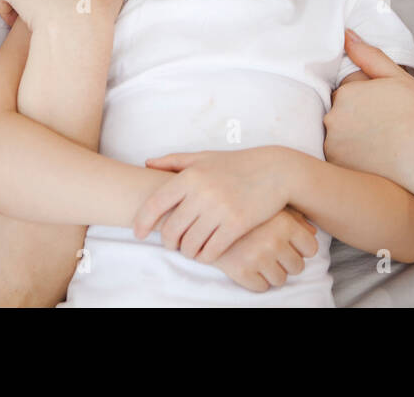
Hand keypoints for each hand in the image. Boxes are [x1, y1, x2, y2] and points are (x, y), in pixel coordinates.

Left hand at [133, 146, 293, 262]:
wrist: (275, 171)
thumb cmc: (237, 164)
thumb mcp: (204, 157)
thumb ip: (174, 160)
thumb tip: (147, 163)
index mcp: (190, 175)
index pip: (155, 203)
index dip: (142, 222)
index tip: (139, 233)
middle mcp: (202, 192)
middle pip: (171, 229)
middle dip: (168, 242)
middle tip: (173, 244)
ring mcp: (220, 209)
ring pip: (190, 244)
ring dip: (187, 252)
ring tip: (190, 249)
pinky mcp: (237, 224)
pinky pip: (212, 251)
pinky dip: (205, 257)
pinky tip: (206, 253)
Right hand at [209, 208, 319, 292]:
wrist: (205, 214)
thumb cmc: (242, 207)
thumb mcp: (269, 206)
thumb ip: (294, 217)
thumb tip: (312, 233)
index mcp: (284, 223)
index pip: (311, 248)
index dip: (301, 249)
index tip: (289, 245)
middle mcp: (274, 241)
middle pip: (297, 267)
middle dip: (286, 262)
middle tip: (271, 253)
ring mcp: (257, 257)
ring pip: (280, 279)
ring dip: (271, 272)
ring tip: (259, 258)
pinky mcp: (241, 271)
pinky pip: (261, 287)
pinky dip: (256, 280)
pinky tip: (248, 265)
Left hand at [324, 30, 413, 195]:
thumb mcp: (398, 77)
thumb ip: (369, 55)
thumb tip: (346, 36)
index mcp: (346, 91)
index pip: (348, 91)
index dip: (369, 100)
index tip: (386, 110)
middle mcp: (333, 116)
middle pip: (340, 113)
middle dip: (357, 118)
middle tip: (386, 128)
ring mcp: (333, 143)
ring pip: (338, 136)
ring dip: (352, 138)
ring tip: (382, 146)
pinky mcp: (337, 166)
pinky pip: (339, 157)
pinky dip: (351, 158)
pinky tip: (374, 160)